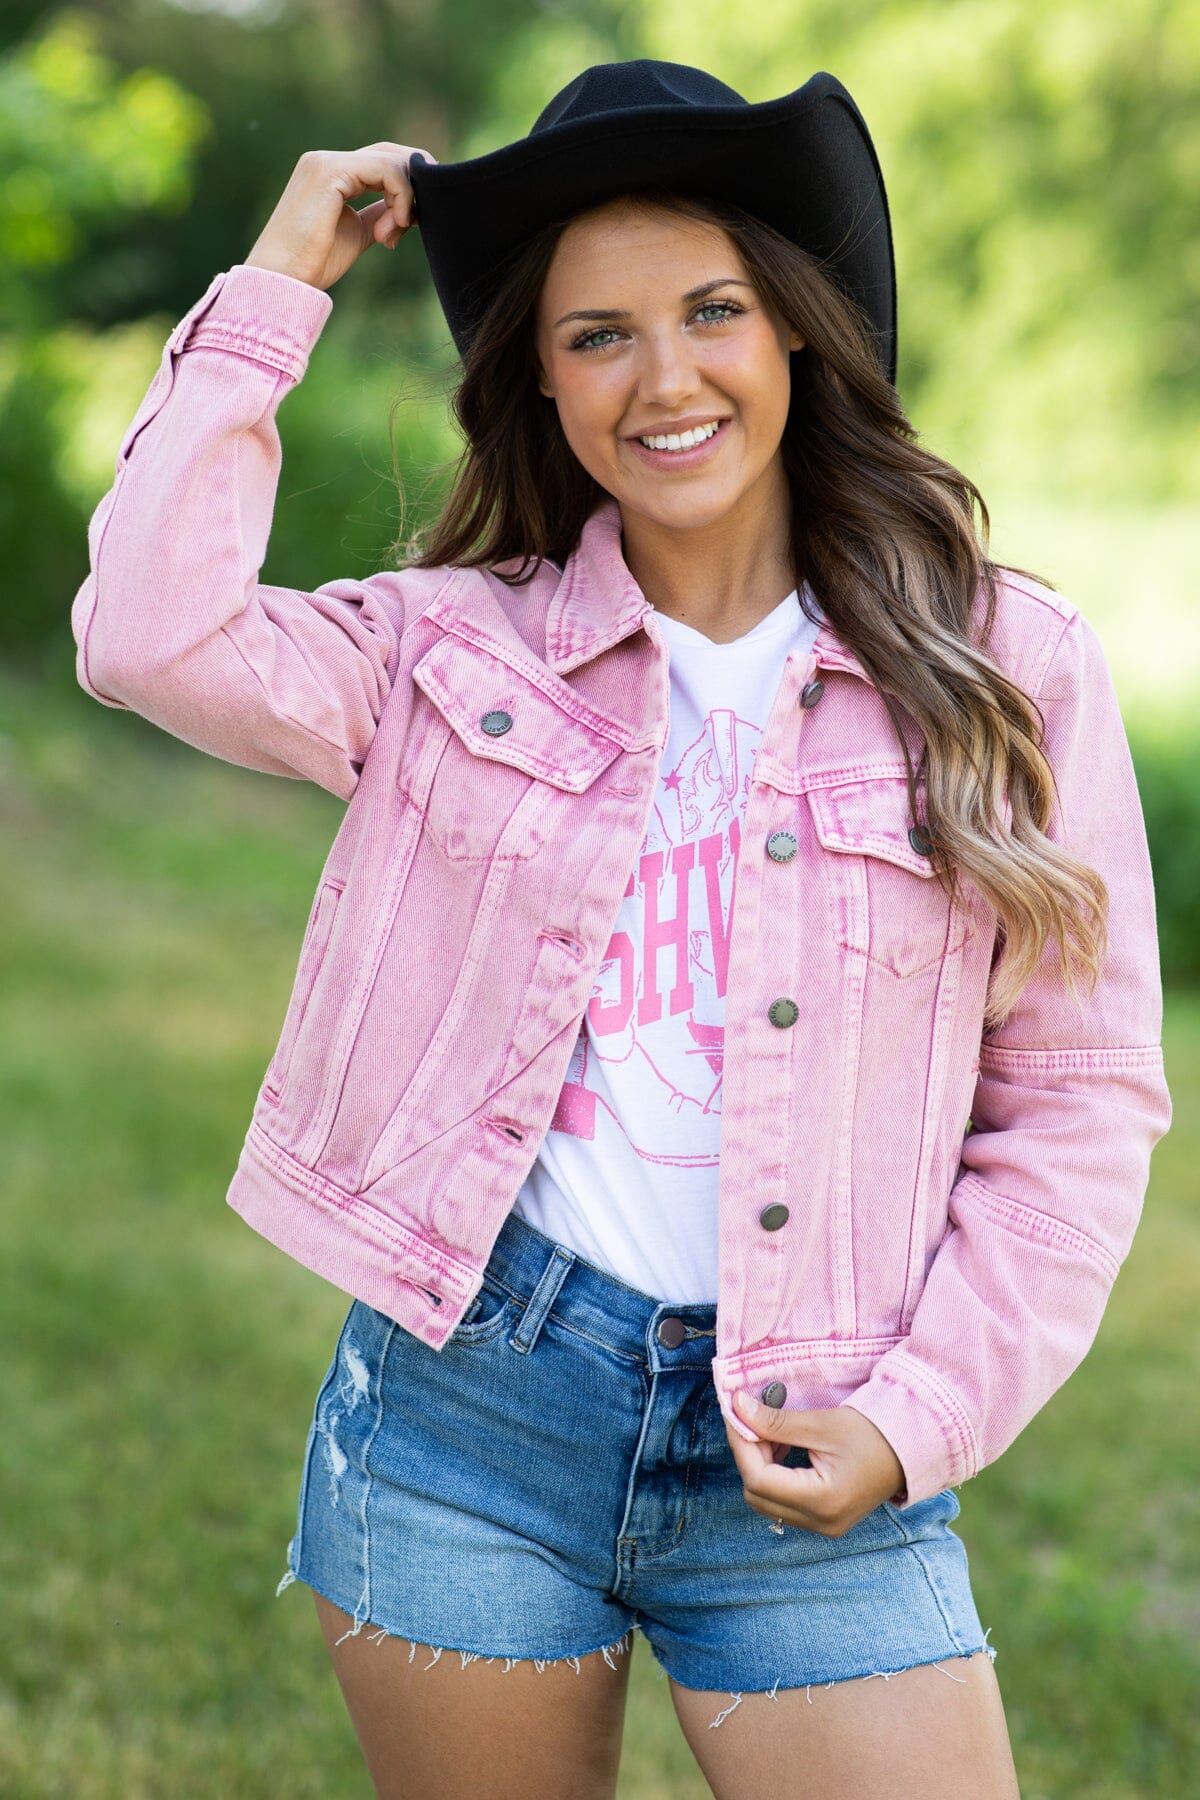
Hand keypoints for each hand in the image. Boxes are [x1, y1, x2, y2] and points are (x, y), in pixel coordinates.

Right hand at [244, 142, 437, 291]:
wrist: (284, 278)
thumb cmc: (314, 263)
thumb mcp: (358, 232)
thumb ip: (378, 213)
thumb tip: (403, 206)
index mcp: (330, 173)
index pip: (380, 162)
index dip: (406, 186)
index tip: (409, 224)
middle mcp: (326, 160)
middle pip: (388, 153)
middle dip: (414, 182)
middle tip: (418, 218)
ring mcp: (326, 161)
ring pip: (389, 160)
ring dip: (406, 196)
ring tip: (395, 231)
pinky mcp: (330, 171)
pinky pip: (384, 169)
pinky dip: (399, 195)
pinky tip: (393, 225)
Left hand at [725, 1390, 906, 1536]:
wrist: (911, 1449)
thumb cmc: (872, 1432)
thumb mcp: (821, 1423)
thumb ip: (775, 1421)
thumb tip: (737, 1408)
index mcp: (822, 1500)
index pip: (759, 1479)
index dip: (741, 1444)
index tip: (736, 1413)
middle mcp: (820, 1522)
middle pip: (758, 1495)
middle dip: (748, 1456)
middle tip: (752, 1421)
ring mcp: (823, 1526)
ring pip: (767, 1502)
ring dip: (759, 1466)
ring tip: (769, 1432)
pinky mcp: (825, 1521)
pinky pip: (784, 1504)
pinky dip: (775, 1477)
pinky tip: (782, 1449)